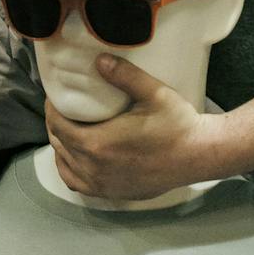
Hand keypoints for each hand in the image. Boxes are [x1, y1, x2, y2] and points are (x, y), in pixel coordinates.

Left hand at [44, 54, 217, 199]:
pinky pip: (79, 185)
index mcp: (97, 143)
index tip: (56, 96)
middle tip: (63, 109)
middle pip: (59, 144)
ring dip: (61, 148)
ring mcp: (104, 185)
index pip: (57, 126)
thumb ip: (124, 75)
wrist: (200, 155)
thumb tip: (99, 60)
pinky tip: (77, 158)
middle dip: (55, 125)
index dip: (52, 109)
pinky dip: (71, 171)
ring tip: (68, 131)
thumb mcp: (152, 92)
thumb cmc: (177, 124)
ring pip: (65, 167)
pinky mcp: (115, 194)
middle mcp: (95, 168)